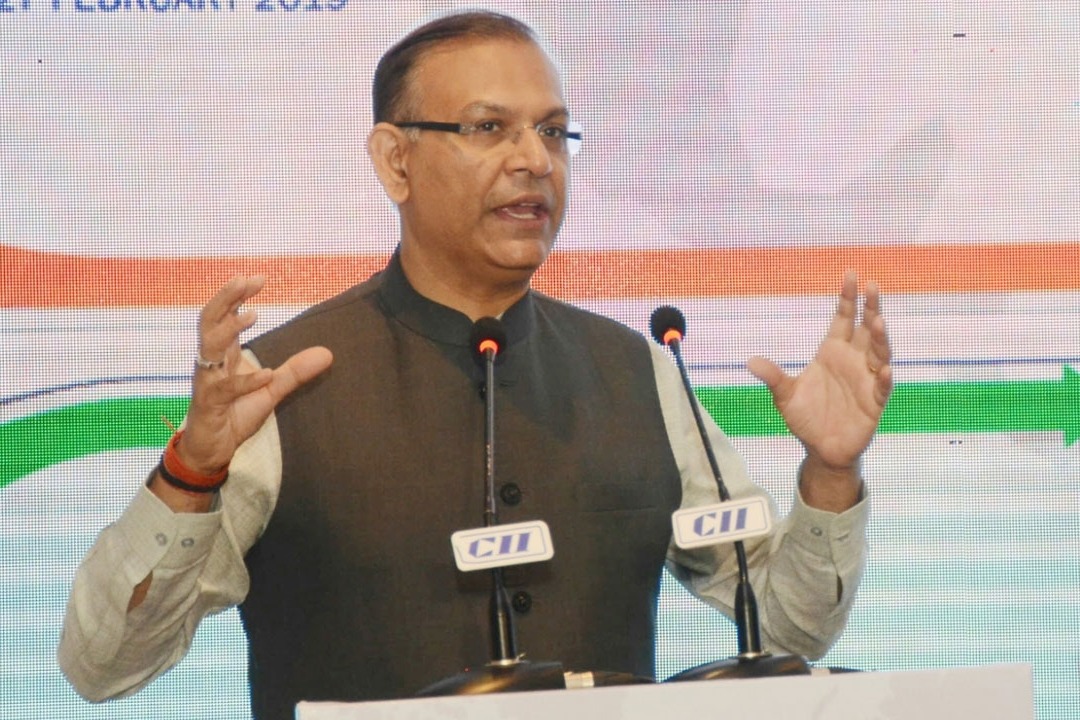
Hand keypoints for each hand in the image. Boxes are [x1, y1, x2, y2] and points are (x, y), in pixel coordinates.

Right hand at [176, 275, 332, 475]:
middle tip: (246, 280)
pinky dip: (246, 381)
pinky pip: (225, 389)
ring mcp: (207, 381)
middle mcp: (211, 361)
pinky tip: (267, 374)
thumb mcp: (271, 389)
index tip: (258, 277)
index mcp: (223, 353)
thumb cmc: (234, 413)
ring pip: (208, 346)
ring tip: (253, 314)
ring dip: (229, 328)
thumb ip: (295, 371)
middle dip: (226, 297)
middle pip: (209, 319)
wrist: (212, 449)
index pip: (224, 314)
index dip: (237, 294)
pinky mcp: (210, 404)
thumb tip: (328, 353)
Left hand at [747, 271, 891, 471]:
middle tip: (872, 285)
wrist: (821, 449)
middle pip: (865, 329)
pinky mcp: (874, 402)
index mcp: (832, 352)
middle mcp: (853, 361)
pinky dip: (885, 378)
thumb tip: (750, 361)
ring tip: (878, 321)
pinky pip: (882, 388)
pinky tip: (885, 369)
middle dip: (870, 307)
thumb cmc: (805, 418)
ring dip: (879, 338)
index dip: (848, 298)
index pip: (843, 319)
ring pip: (878, 353)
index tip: (851, 274)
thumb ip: (773, 377)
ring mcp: (866, 380)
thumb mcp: (785, 395)